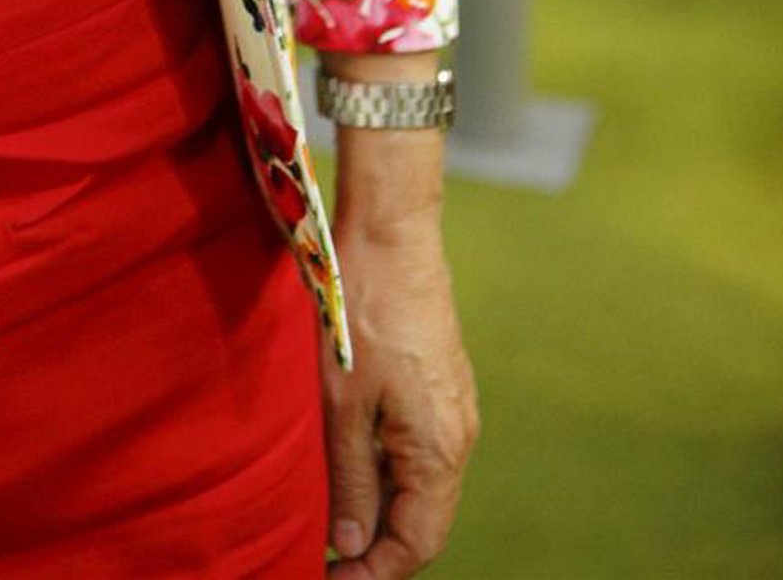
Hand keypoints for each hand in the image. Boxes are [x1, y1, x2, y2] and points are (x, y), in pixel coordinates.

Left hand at [321, 216, 478, 575]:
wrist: (392, 237)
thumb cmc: (363, 315)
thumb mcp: (343, 403)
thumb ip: (351, 478)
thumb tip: (352, 541)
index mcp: (440, 450)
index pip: (417, 543)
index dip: (376, 571)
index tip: (331, 576)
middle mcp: (457, 437)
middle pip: (423, 520)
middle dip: (377, 545)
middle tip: (326, 554)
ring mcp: (452, 409)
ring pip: (420, 484)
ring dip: (380, 506)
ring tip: (329, 512)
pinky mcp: (440, 385)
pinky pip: (418, 449)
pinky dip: (386, 469)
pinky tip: (348, 461)